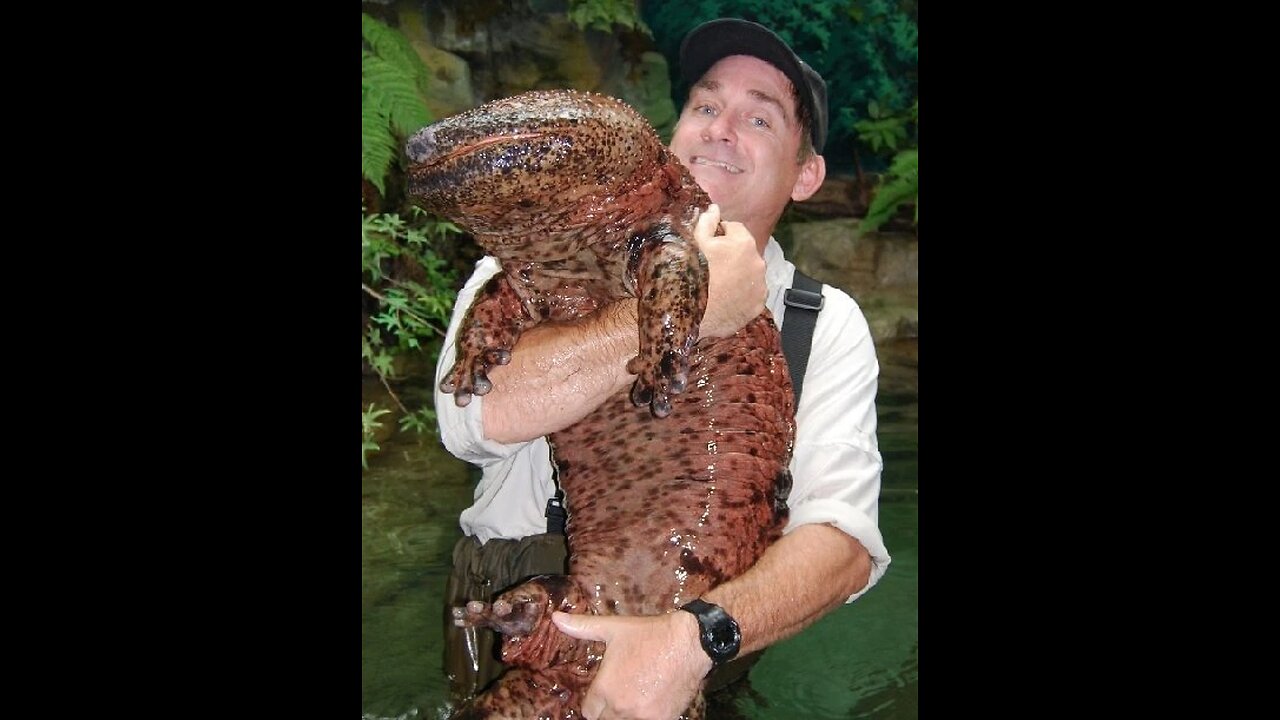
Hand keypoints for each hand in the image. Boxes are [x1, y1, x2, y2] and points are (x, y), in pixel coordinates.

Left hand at [552, 610, 711, 719]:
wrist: (689, 642)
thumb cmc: (650, 634)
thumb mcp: (613, 629)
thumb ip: (582, 627)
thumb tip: (556, 618)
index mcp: (605, 688)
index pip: (588, 711)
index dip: (594, 702)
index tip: (602, 694)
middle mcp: (621, 708)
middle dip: (609, 709)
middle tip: (620, 693)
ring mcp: (643, 717)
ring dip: (626, 713)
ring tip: (635, 697)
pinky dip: (646, 716)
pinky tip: (651, 701)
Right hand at [694, 204, 766, 338]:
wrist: (693, 314)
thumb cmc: (693, 273)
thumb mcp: (695, 242)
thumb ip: (707, 222)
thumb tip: (714, 208)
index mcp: (744, 243)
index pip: (735, 228)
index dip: (720, 235)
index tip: (708, 246)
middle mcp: (758, 263)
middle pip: (744, 252)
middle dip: (732, 256)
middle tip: (711, 267)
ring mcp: (760, 286)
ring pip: (749, 274)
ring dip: (739, 275)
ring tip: (718, 285)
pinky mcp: (757, 306)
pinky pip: (751, 295)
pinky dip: (742, 295)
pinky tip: (725, 299)